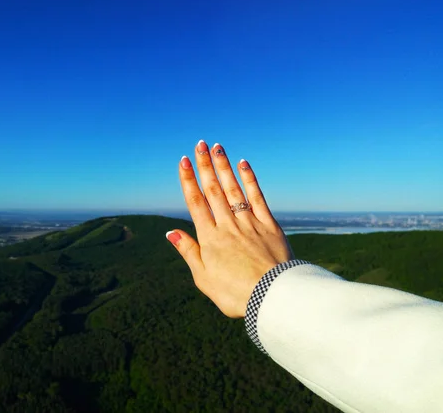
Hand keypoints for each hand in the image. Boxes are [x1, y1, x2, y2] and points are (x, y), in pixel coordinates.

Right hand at [166, 140, 293, 317]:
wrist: (272, 297)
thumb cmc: (235, 293)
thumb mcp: (204, 278)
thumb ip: (188, 252)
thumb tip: (170, 232)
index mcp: (210, 238)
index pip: (196, 203)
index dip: (188, 180)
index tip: (183, 161)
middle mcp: (228, 225)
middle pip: (214, 190)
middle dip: (205, 166)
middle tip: (200, 144)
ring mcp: (249, 223)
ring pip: (234, 189)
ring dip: (224, 167)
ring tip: (218, 148)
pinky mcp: (269, 225)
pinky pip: (258, 197)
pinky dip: (250, 180)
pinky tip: (243, 164)